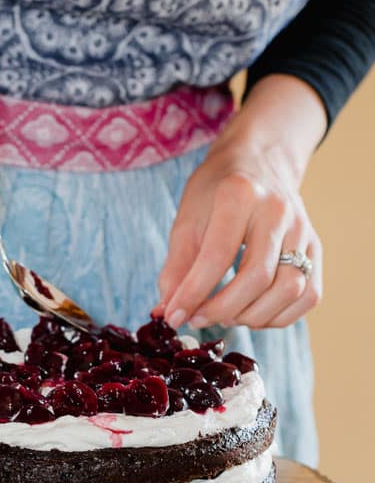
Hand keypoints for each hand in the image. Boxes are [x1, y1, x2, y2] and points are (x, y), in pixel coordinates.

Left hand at [155, 75, 325, 329]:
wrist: (257, 162)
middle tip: (197, 319)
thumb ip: (176, 267)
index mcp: (240, 195)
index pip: (217, 256)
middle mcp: (278, 211)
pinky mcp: (316, 247)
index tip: (173, 317)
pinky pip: (309, 294)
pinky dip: (280, 315)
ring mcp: (303, 230)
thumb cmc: (214, 192)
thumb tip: (166, 312)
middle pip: (258, 277)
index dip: (193, 293)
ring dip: (253, 316)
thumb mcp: (186, 220)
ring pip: (290, 289)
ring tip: (224, 316)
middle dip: (222, 309)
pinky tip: (251, 313)